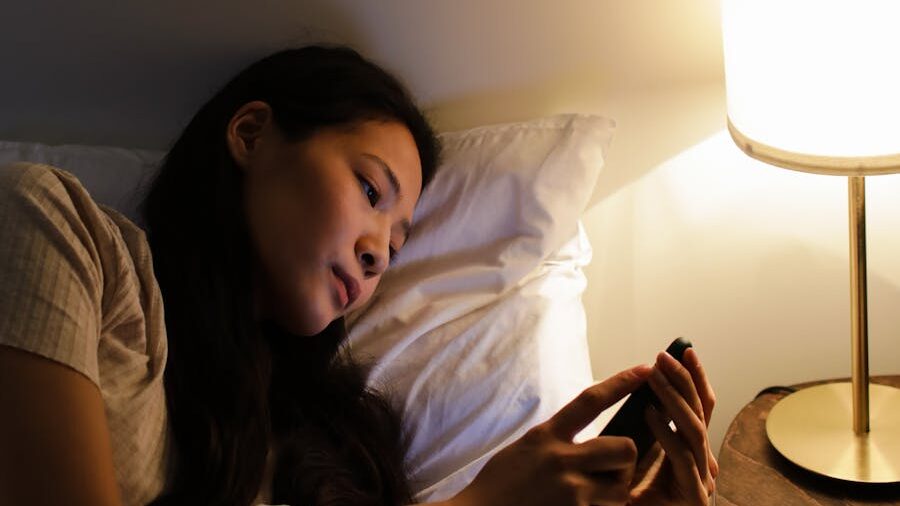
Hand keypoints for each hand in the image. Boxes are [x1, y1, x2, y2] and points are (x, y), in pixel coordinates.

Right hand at [448, 365, 652, 505]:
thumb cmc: (499, 485)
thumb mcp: (526, 448)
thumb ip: (557, 440)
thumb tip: (587, 436)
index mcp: (547, 435)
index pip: (591, 401)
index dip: (621, 383)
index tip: (645, 370)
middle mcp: (561, 460)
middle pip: (624, 448)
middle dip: (626, 459)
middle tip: (612, 469)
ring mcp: (570, 492)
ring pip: (621, 488)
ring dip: (615, 492)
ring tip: (593, 496)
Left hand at [628, 348, 717, 505]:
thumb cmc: (631, 498)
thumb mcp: (637, 458)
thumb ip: (645, 433)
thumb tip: (640, 397)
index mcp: (693, 452)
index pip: (700, 407)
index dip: (694, 378)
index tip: (684, 351)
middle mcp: (703, 463)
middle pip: (702, 412)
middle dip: (684, 380)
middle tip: (665, 356)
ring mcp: (701, 480)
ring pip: (693, 429)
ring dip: (673, 398)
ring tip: (655, 376)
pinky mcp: (693, 496)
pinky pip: (681, 457)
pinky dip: (666, 432)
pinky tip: (650, 414)